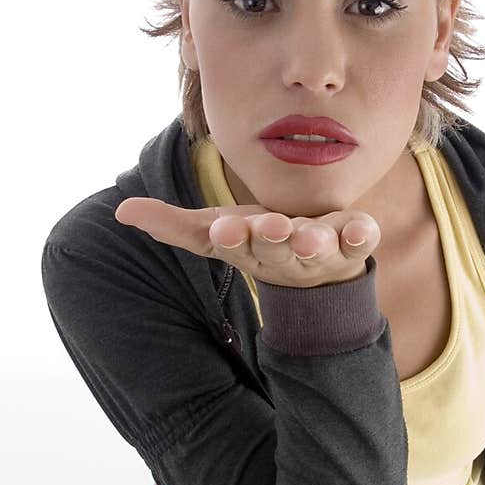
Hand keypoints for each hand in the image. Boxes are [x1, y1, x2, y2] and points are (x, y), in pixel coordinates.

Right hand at [114, 198, 380, 287]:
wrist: (316, 273)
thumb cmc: (256, 242)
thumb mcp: (214, 231)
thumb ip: (173, 224)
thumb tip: (122, 211)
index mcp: (248, 245)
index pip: (234, 244)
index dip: (230, 238)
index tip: (223, 230)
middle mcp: (283, 250)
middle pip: (276, 244)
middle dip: (271, 237)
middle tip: (270, 227)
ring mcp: (321, 248)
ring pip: (317, 246)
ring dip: (313, 242)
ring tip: (310, 238)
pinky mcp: (353, 241)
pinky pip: (361, 240)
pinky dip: (362, 236)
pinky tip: (363, 229)